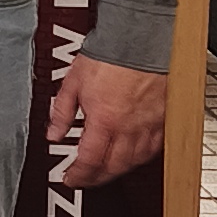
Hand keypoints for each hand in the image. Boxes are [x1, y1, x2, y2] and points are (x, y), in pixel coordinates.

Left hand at [48, 56, 165, 187]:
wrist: (139, 38)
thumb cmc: (110, 55)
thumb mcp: (73, 83)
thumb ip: (61, 112)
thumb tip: (54, 134)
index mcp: (104, 120)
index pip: (90, 160)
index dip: (78, 175)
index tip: (70, 178)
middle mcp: (129, 127)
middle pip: (114, 166)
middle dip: (97, 178)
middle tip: (86, 179)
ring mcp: (149, 123)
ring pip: (135, 160)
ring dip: (119, 170)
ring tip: (106, 170)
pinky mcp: (163, 117)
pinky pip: (154, 147)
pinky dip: (141, 156)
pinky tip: (134, 154)